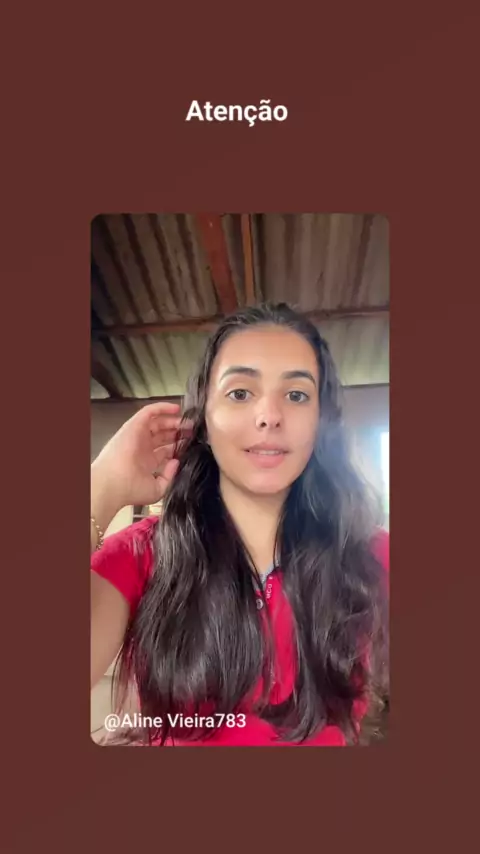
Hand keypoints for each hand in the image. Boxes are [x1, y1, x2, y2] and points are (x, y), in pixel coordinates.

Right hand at [91, 402, 190, 516]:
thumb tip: (176, 462)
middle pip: (162, 436)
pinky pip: (149, 412)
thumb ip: (168, 476)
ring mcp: (138, 436)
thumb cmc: (131, 489)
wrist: (113, 483)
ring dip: (173, 421)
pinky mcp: (134, 425)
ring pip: (157, 423)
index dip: (177, 447)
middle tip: (191, 432)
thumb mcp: (157, 489)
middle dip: (177, 433)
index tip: (191, 445)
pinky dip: (162, 408)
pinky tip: (176, 408)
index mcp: (146, 462)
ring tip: (188, 422)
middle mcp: (142, 447)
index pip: (164, 451)